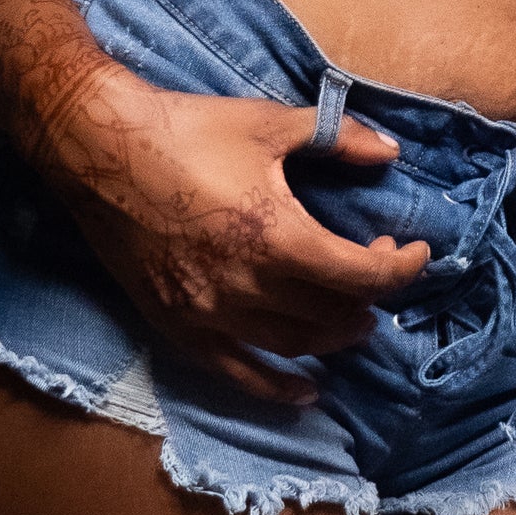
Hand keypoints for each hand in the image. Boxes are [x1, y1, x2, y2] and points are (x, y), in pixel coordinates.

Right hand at [51, 69, 431, 406]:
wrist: (100, 150)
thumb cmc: (188, 131)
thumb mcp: (271, 124)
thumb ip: (338, 139)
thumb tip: (391, 151)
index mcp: (277, 237)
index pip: (362, 276)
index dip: (401, 269)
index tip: (415, 253)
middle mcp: (247, 287)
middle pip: (333, 315)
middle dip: (368, 298)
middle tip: (375, 272)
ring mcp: (209, 314)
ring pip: (294, 346)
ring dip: (333, 338)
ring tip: (354, 320)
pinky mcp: (178, 326)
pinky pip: (237, 374)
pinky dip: (277, 388)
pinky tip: (306, 390)